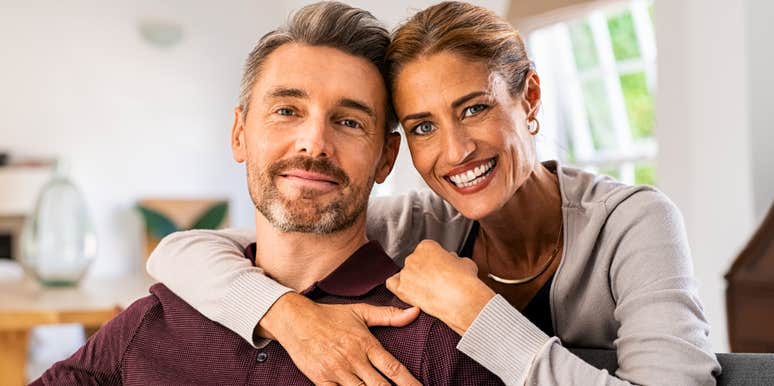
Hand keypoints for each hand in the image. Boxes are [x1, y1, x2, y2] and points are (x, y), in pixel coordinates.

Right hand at [256, 293, 421, 385]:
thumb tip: (415, 312)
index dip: (409, 383)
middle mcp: (353, 359)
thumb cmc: (330, 316)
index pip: (393, 368)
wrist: (295, 320)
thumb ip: (389, 316)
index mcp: (365, 343)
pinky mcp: (321, 380)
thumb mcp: (360, 312)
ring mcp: (337, 372)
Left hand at [386, 240, 494, 335]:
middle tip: (436, 281)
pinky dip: (398, 286)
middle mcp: (413, 257)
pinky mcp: (402, 289)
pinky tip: (408, 291)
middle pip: (415, 261)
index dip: (435, 259)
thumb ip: (454, 259)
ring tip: (428, 290)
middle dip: (424, 270)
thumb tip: (452, 260)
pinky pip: (392, 284)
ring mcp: (406, 273)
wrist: (461, 299)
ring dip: (414, 280)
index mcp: (427, 246)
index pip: (427, 249)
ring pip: (406, 273)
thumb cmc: (465, 281)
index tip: (441, 267)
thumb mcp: (465, 262)